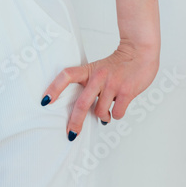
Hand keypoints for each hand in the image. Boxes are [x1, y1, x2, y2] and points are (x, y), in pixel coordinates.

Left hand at [40, 37, 160, 138]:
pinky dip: (116, 115)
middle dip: (75, 122)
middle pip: (81, 103)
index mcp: (88, 70)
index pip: (66, 76)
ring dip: (103, 117)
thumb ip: (91, 85)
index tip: (45, 101)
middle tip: (71, 134)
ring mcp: (112, 84)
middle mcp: (98, 77)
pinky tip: (119, 107)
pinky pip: (117, 114)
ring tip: (107, 112)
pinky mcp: (126, 92)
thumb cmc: (119, 64)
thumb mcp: (99, 69)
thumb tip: (85, 110)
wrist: (140, 52)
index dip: (54, 88)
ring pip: (100, 112)